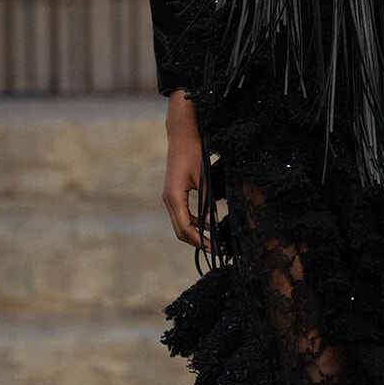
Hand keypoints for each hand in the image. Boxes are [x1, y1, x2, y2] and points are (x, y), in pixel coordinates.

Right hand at [162, 89, 208, 249]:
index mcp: (174, 198)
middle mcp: (168, 199)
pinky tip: (207, 224)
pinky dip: (193, 223)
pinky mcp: (173, 193)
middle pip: (180, 231)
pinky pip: (181, 214)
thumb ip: (208, 202)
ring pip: (180, 224)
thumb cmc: (193, 153)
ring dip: (195, 233)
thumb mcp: (204, 178)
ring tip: (214, 239)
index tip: (215, 248)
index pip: (186, 229)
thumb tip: (213, 223)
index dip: (200, 241)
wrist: (181, 135)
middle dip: (197, 241)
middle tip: (215, 249)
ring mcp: (169, 197)